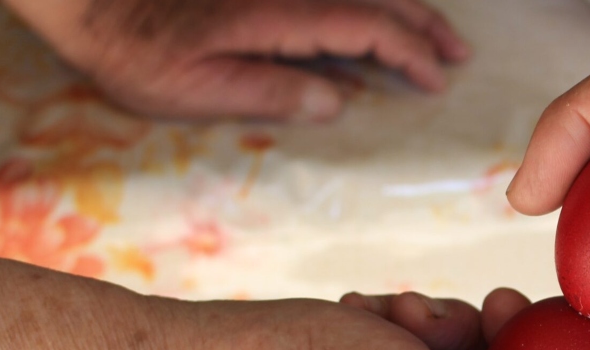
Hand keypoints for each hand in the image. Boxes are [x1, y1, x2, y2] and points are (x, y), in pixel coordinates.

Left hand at [2, 0, 470, 120]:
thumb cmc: (133, 49)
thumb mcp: (193, 90)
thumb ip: (268, 91)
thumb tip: (336, 101)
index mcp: (276, 15)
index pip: (365, 27)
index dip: (408, 53)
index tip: (435, 81)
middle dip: (422, 23)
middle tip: (456, 53)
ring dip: (402, 4)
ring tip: (432, 29)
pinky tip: (375, 8)